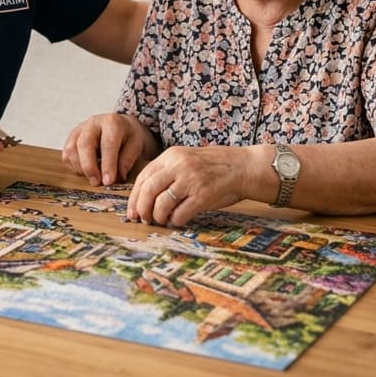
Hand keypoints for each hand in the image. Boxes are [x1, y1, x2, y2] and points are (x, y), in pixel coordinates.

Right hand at [61, 112, 157, 186]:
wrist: (121, 124)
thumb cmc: (129, 135)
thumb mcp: (137, 144)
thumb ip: (127, 159)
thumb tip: (119, 177)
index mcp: (112, 122)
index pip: (107, 144)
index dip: (107, 165)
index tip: (109, 181)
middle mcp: (93, 123)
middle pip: (84, 145)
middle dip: (89, 167)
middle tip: (96, 183)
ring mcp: (80, 129)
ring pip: (71, 149)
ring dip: (80, 168)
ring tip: (92, 178)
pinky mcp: (71, 137)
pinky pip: (66, 154)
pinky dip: (73, 166)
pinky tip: (85, 172)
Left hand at [127, 146, 245, 225]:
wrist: (243, 167)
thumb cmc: (214, 166)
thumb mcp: (187, 160)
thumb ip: (168, 172)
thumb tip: (145, 195)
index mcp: (171, 156)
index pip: (143, 177)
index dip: (134, 197)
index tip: (132, 211)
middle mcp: (179, 166)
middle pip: (148, 190)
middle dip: (142, 209)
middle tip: (143, 219)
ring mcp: (191, 180)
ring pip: (162, 204)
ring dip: (158, 217)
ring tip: (162, 220)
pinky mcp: (203, 196)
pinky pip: (180, 214)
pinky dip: (175, 221)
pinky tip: (178, 221)